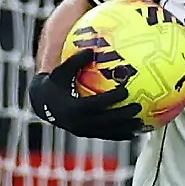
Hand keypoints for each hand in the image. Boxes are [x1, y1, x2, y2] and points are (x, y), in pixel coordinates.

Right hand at [28, 49, 143, 140]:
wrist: (42, 104)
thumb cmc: (55, 84)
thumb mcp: (61, 71)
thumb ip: (76, 61)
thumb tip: (91, 49)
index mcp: (73, 108)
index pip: (95, 104)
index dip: (111, 99)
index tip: (125, 91)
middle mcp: (78, 122)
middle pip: (104, 120)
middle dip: (122, 115)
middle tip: (138, 107)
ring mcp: (82, 131)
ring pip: (107, 132)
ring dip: (125, 129)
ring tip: (142, 123)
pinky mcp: (86, 134)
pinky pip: (105, 136)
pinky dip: (120, 135)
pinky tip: (136, 132)